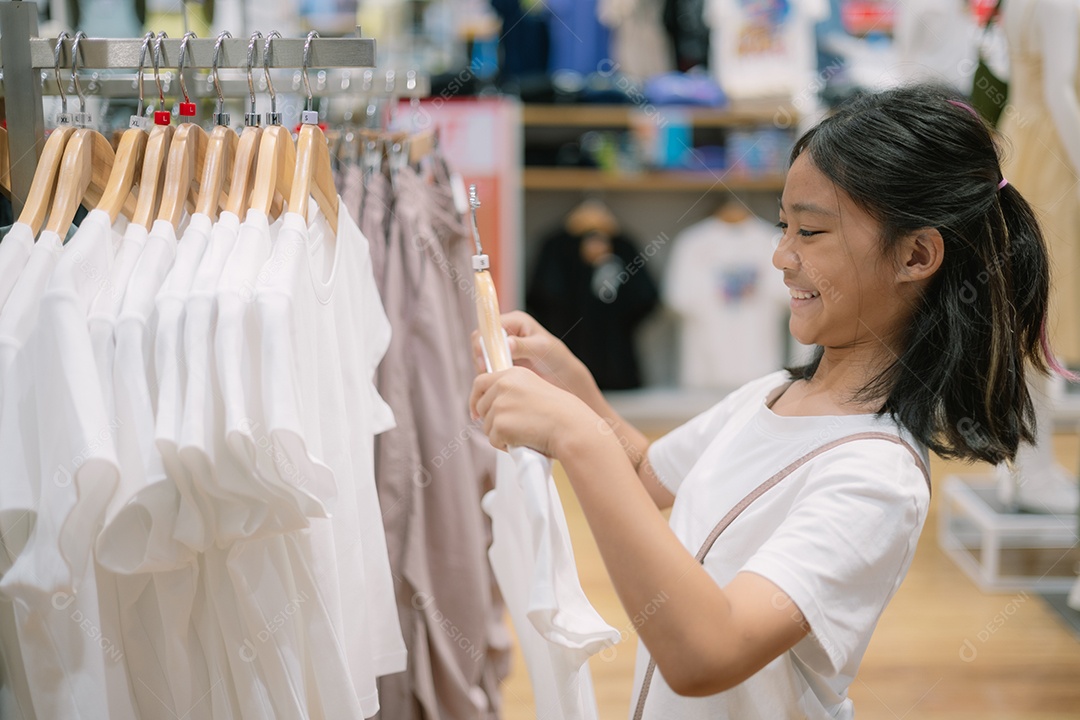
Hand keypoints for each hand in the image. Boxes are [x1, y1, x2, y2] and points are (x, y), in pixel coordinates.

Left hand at [470, 366, 597, 457]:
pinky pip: (494, 441)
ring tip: (526, 433)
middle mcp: (503, 385)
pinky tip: (524, 440)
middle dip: (493, 421)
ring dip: (502, 435)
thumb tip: (490, 408)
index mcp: (513, 374)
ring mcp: (500, 405)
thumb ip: (513, 392)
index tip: (476, 412)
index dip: (475, 399)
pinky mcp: (500, 425)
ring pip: (487, 427)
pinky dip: (506, 446)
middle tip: (513, 429)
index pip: (480, 382)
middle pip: (482, 407)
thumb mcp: (535, 390)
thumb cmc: (561, 414)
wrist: (571, 427)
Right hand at [472, 311, 600, 406]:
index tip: (483, 359)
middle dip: (481, 357)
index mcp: (516, 321)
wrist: (563, 378)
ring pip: (482, 355)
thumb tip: (507, 343)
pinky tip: (495, 385)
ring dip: (484, 368)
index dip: (483, 341)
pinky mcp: (502, 361)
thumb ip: (524, 346)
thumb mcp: (542, 349)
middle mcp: (507, 331)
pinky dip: (488, 375)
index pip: (490, 326)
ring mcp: (503, 347)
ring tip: (493, 381)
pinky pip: (487, 367)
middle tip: (486, 373)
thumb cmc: (557, 359)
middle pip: (481, 340)